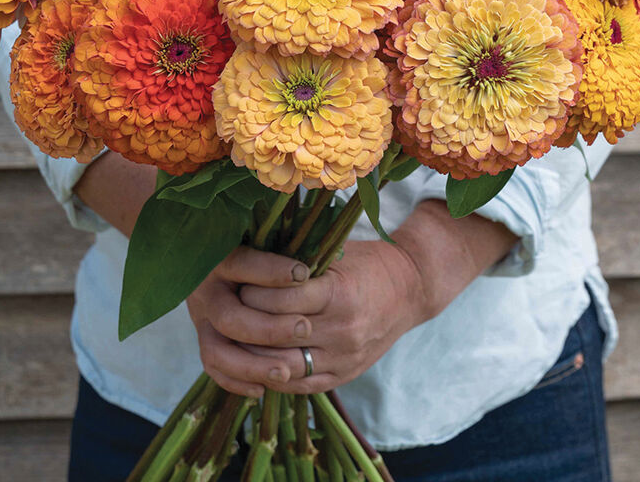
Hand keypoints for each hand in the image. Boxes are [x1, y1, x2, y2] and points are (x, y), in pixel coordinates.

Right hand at [186, 246, 315, 397]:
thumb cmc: (262, 245)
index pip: (242, 263)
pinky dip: (237, 381)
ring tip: (286, 371)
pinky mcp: (206, 339)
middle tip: (304, 328)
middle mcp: (207, 290)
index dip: (271, 271)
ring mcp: (202, 319)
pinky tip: (263, 389)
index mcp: (219, 257)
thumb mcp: (267, 238)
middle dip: (268, 328)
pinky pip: (214, 368)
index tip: (303, 274)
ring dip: (252, 364)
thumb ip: (283, 244)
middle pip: (230, 316)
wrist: (211, 259)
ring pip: (217, 350)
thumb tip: (312, 259)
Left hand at [240, 240, 424, 393]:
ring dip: (253, 354)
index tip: (238, 280)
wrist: (410, 289)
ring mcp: (343, 359)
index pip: (282, 299)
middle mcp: (342, 331)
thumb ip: (297, 264)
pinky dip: (272, 374)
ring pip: (282, 366)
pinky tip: (255, 359)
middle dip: (247, 321)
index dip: (254, 291)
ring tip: (236, 335)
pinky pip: (298, 385)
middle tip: (229, 307)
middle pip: (278, 334)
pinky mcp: (343, 376)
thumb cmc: (367, 263)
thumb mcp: (336, 254)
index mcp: (339, 294)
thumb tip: (248, 258)